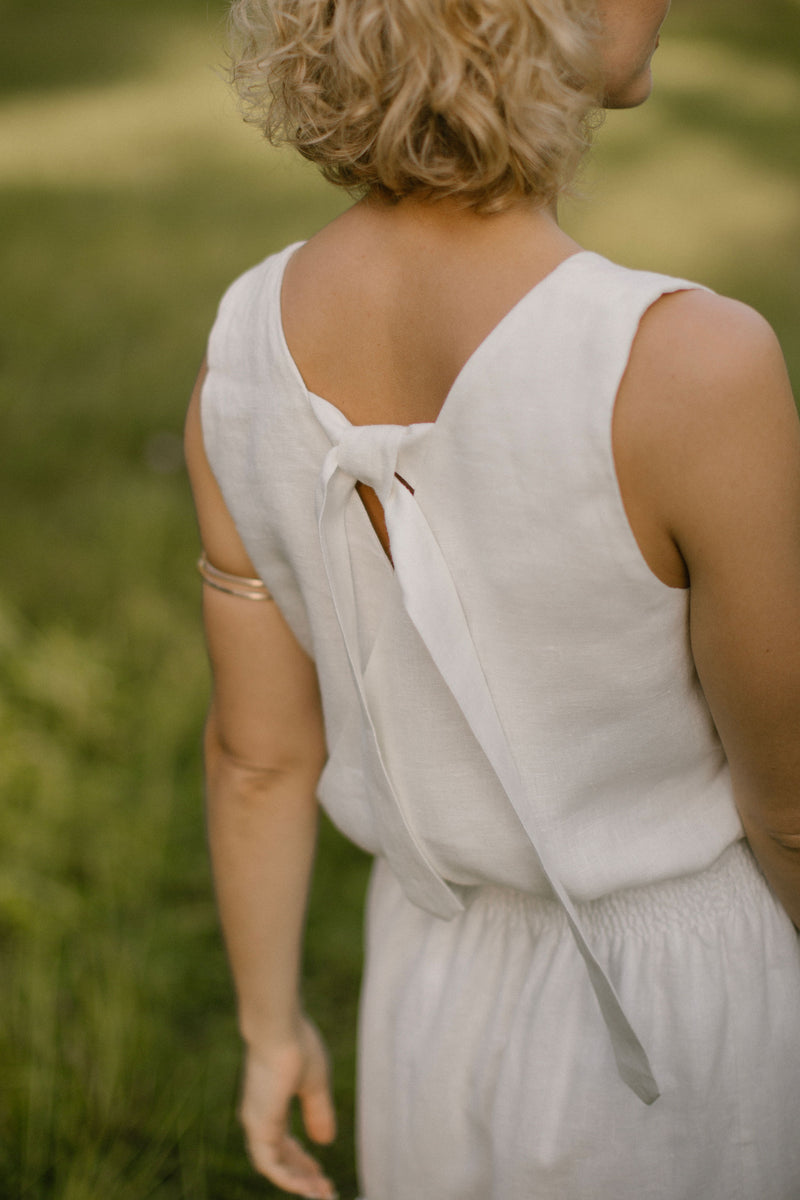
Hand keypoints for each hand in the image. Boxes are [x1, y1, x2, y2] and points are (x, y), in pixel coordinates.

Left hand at [239, 1017, 337, 1198]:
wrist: (280, 1026)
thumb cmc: (298, 1045)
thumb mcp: (315, 1085)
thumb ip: (318, 1113)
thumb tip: (325, 1141)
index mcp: (270, 1106)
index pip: (284, 1145)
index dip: (303, 1163)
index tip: (322, 1174)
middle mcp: (259, 1118)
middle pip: (279, 1159)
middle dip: (303, 1177)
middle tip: (326, 1191)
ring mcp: (256, 1122)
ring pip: (273, 1166)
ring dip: (297, 1182)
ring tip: (321, 1193)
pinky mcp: (258, 1124)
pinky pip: (269, 1164)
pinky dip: (287, 1178)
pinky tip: (307, 1187)